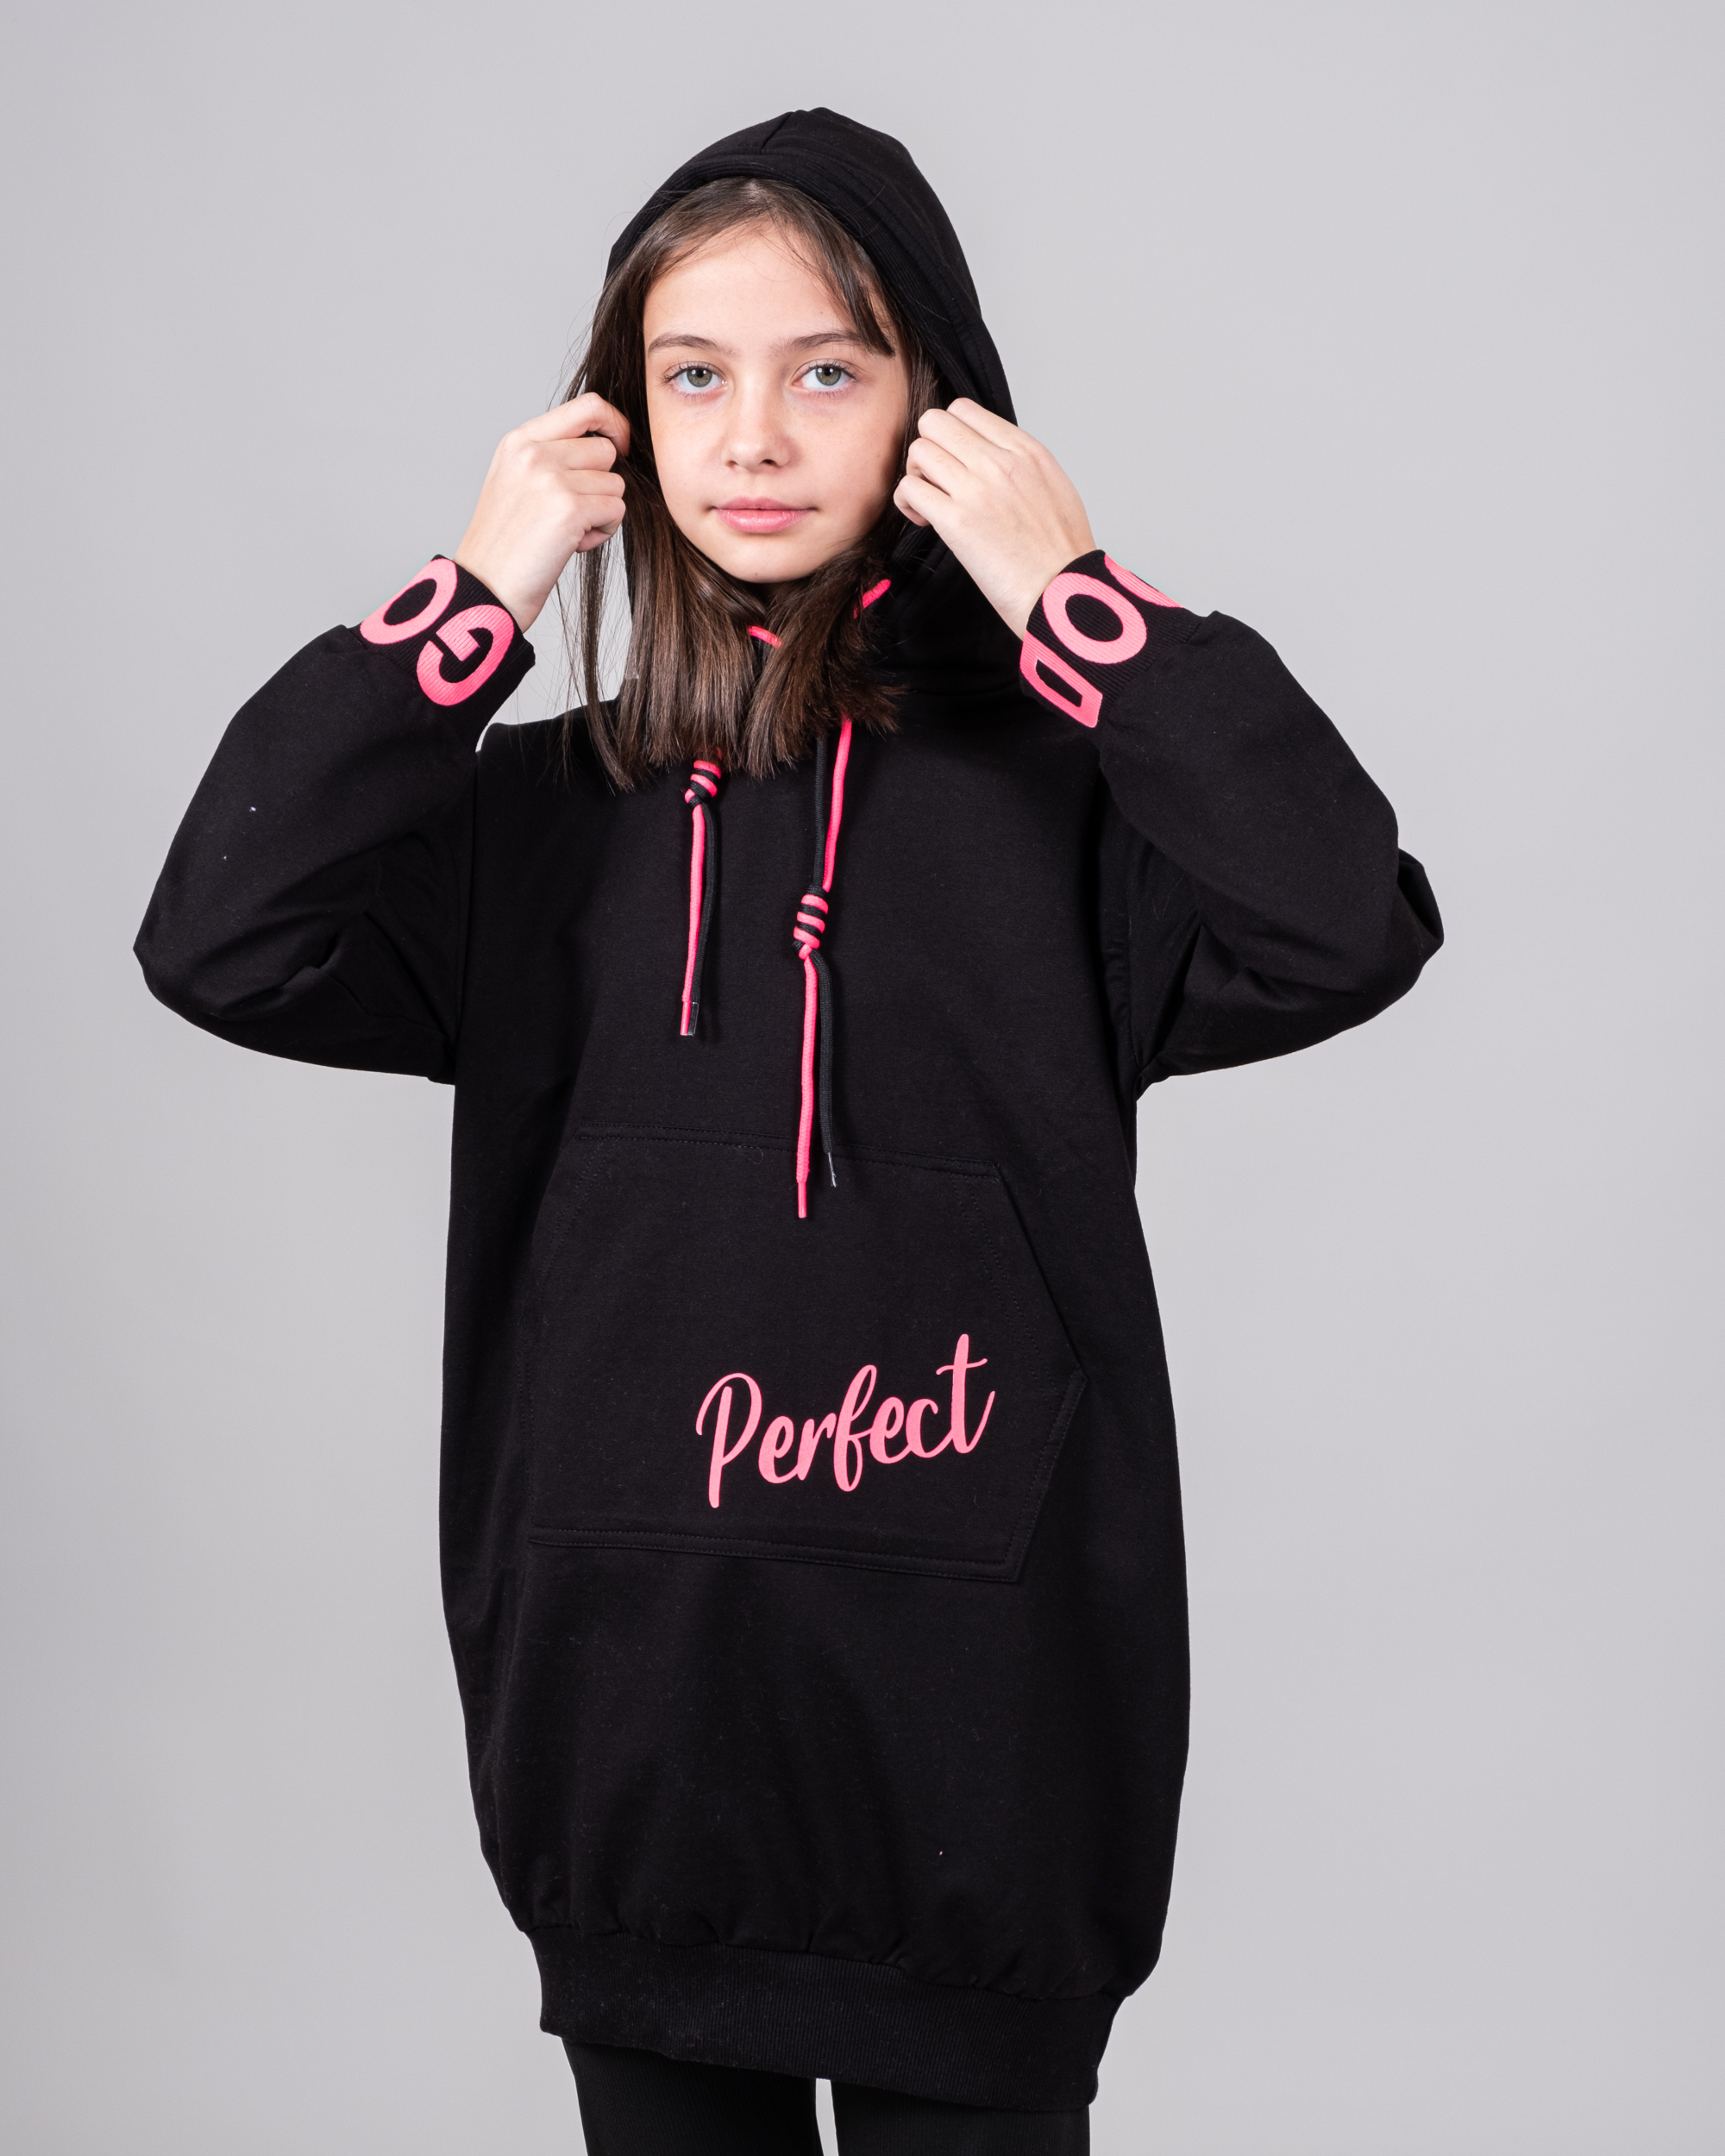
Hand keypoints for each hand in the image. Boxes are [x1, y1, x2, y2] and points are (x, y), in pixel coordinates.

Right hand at [452, 393, 630, 630]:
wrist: (484, 588)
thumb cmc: (505, 544)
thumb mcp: (515, 481)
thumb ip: (551, 455)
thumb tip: (607, 444)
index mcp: (520, 440)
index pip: (588, 406)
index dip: (615, 424)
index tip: (621, 446)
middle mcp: (534, 452)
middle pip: (606, 450)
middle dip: (601, 483)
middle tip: (572, 512)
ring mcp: (551, 479)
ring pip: (615, 483)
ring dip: (602, 512)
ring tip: (567, 531)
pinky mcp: (569, 509)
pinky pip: (616, 510)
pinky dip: (602, 532)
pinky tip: (572, 545)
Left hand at [892, 399, 1094, 636]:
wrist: (1064, 592)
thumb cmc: (1060, 552)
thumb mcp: (1053, 487)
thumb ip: (1020, 464)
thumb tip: (988, 456)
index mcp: (1026, 450)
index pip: (964, 410)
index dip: (950, 434)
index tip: (956, 462)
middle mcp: (1000, 461)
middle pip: (935, 422)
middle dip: (929, 449)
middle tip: (938, 480)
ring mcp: (977, 489)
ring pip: (919, 451)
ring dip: (917, 476)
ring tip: (932, 502)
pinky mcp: (956, 521)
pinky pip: (909, 489)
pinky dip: (908, 503)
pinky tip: (924, 521)